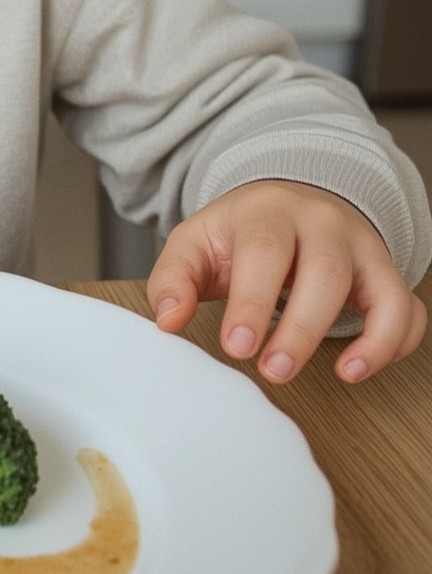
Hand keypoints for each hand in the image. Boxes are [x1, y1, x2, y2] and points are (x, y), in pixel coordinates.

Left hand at [146, 180, 426, 385]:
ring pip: (380, 287)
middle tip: (274, 371)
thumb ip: (174, 278)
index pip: (265, 250)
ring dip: (369, 336)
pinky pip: (406, 306)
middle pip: (326, 269)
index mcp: (268, 211)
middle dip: (303, 326)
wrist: (287, 198)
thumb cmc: (240, 231)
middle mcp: (322, 223)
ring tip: (346, 374)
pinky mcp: (384, 272)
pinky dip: (397, 339)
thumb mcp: (196, 242)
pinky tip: (364, 367)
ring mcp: (360, 247)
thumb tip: (167, 320)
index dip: (253, 300)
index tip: (237, 346)